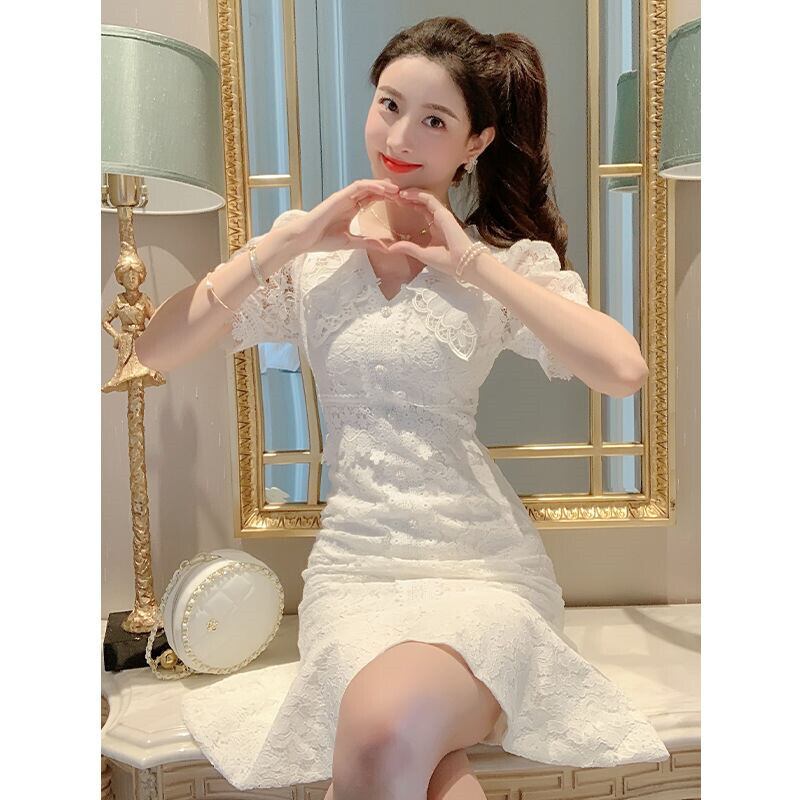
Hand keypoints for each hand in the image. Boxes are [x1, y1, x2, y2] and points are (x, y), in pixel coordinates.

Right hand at [281, 178, 402, 254]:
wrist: (305, 239)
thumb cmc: (323, 240)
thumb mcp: (351, 242)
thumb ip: (368, 242)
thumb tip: (385, 248)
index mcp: (352, 209)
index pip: (373, 199)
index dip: (387, 199)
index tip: (402, 203)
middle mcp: (349, 200)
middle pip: (372, 190)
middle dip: (388, 191)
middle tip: (404, 194)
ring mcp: (344, 197)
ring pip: (367, 186)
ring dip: (382, 186)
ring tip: (396, 190)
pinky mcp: (339, 196)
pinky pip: (358, 187)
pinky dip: (371, 186)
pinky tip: (383, 190)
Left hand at [383, 188, 474, 278]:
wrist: (462, 264)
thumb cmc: (446, 261)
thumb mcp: (422, 254)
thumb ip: (407, 248)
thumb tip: (390, 248)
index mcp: (435, 227)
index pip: (421, 210)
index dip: (409, 205)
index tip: (395, 203)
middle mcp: (438, 219)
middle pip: (422, 202)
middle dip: (408, 197)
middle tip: (394, 195)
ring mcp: (441, 215)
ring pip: (425, 198)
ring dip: (411, 193)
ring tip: (397, 192)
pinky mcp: (443, 214)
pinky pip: (429, 199)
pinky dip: (417, 195)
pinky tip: (406, 195)